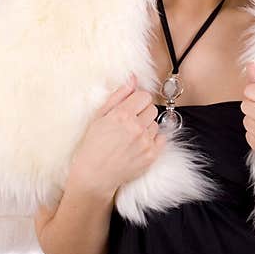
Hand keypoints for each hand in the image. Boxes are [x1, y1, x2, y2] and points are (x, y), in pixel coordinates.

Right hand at [69, 72, 166, 198]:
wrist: (94, 175)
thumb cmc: (93, 145)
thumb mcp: (100, 116)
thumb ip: (118, 95)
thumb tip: (133, 78)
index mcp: (122, 115)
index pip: (144, 96)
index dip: (137, 100)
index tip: (130, 107)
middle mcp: (136, 128)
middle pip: (152, 108)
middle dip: (142, 112)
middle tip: (129, 123)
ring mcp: (145, 142)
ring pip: (155, 124)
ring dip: (146, 127)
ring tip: (131, 136)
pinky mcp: (151, 156)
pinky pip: (161, 138)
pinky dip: (152, 140)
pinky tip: (138, 144)